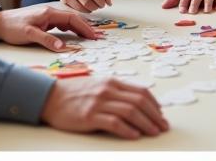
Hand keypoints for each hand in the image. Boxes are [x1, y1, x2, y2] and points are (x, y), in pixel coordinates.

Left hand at [0, 3, 100, 50]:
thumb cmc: (13, 27)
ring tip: (89, 37)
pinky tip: (74, 34)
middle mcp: (51, 12)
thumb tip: (63, 47)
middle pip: (73, 18)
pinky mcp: (44, 21)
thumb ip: (47, 40)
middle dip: (85, 27)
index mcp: (49, 13)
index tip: (93, 36)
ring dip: (79, 28)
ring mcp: (48, 16)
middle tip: (96, 37)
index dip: (84, 27)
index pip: (72, 18)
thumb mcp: (29, 34)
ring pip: (68, 21)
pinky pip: (62, 24)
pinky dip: (70, 29)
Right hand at [41, 76, 167, 137]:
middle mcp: (108, 90)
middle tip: (163, 126)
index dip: (154, 104)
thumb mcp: (99, 86)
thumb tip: (137, 104)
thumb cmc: (76, 93)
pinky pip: (113, 123)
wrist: (52, 97)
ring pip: (130, 111)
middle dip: (154, 115)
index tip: (161, 115)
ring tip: (154, 132)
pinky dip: (127, 130)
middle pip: (139, 101)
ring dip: (146, 123)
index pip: (141, 91)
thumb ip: (116, 92)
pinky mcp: (89, 116)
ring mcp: (99, 102)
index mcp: (113, 82)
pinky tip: (135, 135)